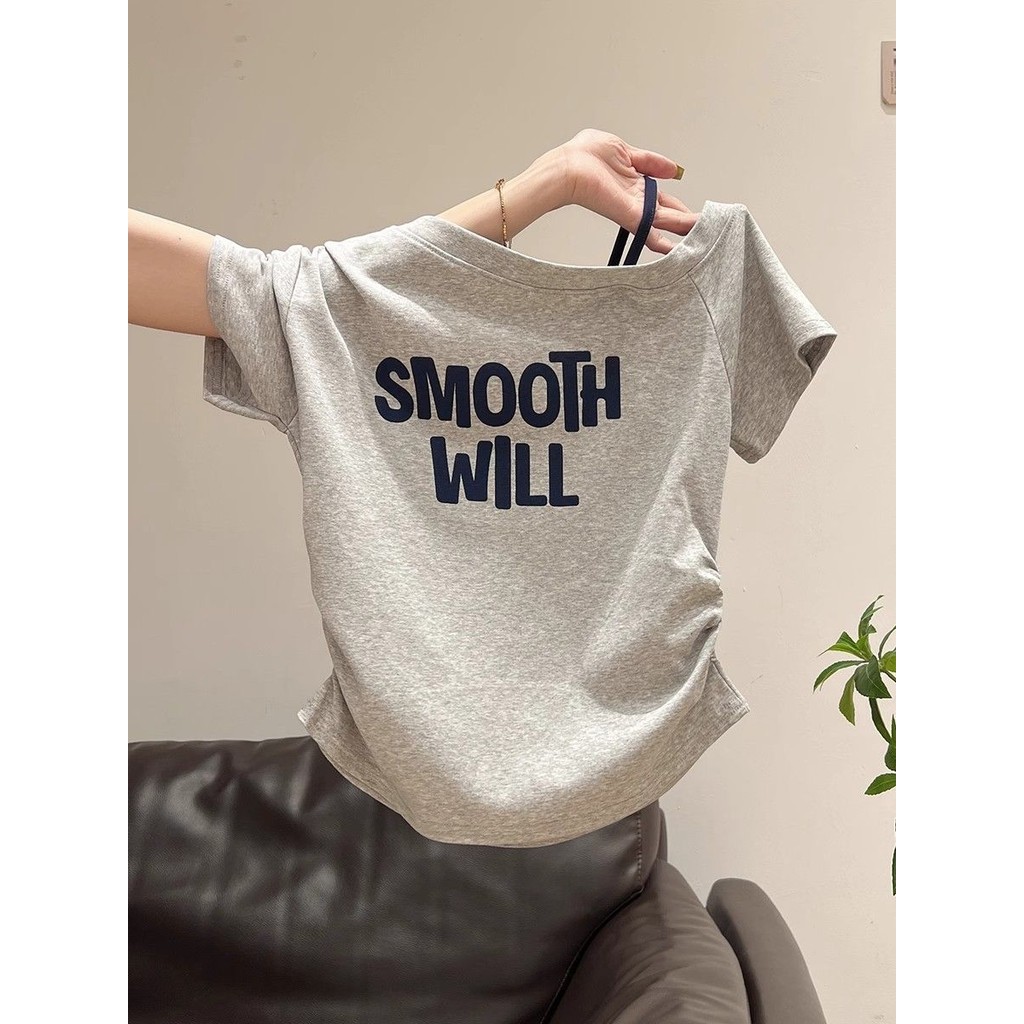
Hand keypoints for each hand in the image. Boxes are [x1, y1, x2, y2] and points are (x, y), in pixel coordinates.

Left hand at [558, 128, 696, 254]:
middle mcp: (637, 200)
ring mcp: (634, 210)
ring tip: (707, 239)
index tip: (697, 216)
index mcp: (636, 183)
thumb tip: (673, 170)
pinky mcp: (629, 216)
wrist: (568, 167)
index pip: (664, 200)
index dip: (680, 208)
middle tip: (708, 231)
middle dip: (688, 223)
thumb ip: (650, 161)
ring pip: (666, 223)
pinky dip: (666, 241)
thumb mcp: (625, 150)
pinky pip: (651, 231)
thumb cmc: (584, 155)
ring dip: (686, 230)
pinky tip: (681, 250)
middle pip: (668, 215)